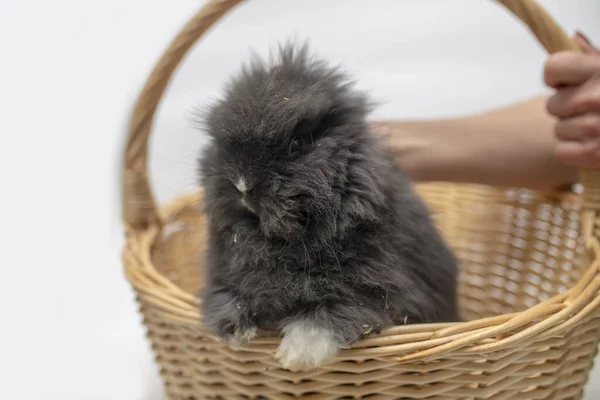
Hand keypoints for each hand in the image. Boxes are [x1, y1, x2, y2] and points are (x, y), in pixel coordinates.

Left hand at [545, 32, 599, 168]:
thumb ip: (594, 58)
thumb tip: (573, 38)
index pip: (552, 68)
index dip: (558, 79)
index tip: (570, 84)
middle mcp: (598, 96)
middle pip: (552, 105)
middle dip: (569, 110)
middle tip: (595, 111)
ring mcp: (596, 127)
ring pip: (558, 130)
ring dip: (575, 132)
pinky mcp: (596, 154)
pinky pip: (562, 152)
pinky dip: (576, 153)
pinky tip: (598, 146)